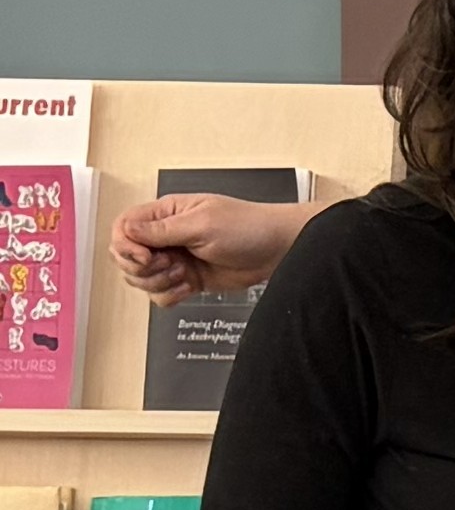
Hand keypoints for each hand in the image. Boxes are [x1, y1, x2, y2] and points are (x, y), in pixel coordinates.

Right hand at [113, 190, 308, 301]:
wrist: (277, 250)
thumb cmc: (249, 227)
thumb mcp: (202, 224)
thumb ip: (162, 230)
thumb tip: (127, 230)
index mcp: (166, 214)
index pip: (123, 227)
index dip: (125, 245)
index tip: (145, 256)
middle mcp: (166, 236)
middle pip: (125, 257)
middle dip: (142, 268)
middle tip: (170, 264)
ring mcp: (175, 259)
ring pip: (141, 279)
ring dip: (158, 283)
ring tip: (184, 274)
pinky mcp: (185, 279)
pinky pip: (160, 294)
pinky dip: (170, 295)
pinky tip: (189, 286)